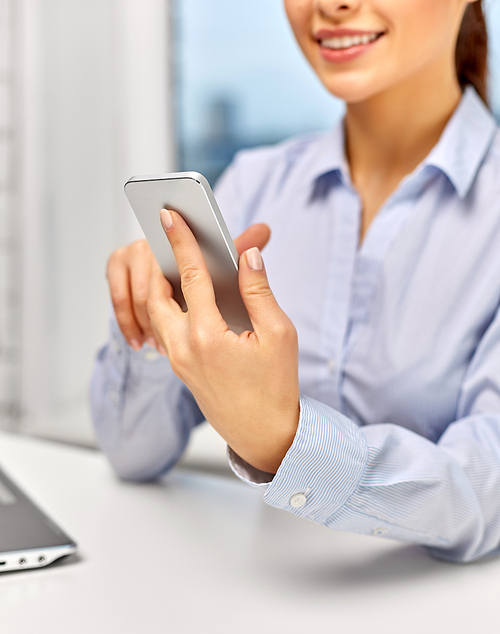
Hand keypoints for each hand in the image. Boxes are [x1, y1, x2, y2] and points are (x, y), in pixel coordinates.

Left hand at [147, 210, 299, 473]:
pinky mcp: (182, 370)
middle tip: (166, 237)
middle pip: (156, 294)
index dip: (181, 241)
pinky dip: (166, 308)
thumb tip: (248, 256)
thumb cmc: (277, 387)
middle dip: (157, 262)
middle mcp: (184, 348)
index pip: (190, 276)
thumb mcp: (278, 334)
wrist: (266, 436)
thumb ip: (259, 291)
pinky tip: (183, 299)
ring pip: (156, 314)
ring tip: (173, 263)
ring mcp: (179, 362)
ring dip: (159, 286)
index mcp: (207, 335)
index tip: (170, 216)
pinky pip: (165, 331)